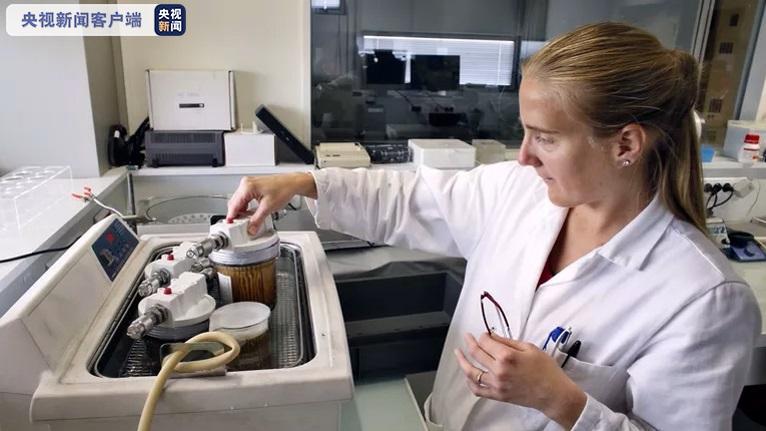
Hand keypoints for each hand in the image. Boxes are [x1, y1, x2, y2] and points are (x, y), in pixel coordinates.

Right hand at [226, 173, 316, 233]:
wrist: (292, 183)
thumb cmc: (283, 189)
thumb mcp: (268, 208)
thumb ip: (257, 220)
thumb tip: (250, 229)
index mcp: (247, 187)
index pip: (234, 205)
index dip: (231, 217)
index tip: (230, 225)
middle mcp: (246, 183)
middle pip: (235, 202)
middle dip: (236, 215)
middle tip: (240, 226)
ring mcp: (249, 183)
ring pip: (239, 200)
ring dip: (241, 211)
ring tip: (247, 220)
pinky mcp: (253, 185)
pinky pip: (244, 197)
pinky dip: (246, 206)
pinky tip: (251, 212)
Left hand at [454, 333, 586, 428]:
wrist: (554, 393)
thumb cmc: (546, 370)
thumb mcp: (529, 348)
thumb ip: (508, 341)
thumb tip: (492, 336)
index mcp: (507, 356)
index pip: (485, 342)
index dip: (483, 336)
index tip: (485, 334)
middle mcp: (499, 370)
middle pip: (476, 354)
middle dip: (470, 343)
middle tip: (467, 337)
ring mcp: (497, 384)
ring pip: (472, 372)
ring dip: (462, 361)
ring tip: (458, 353)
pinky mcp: (498, 395)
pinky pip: (478, 390)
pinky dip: (469, 382)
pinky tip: (467, 375)